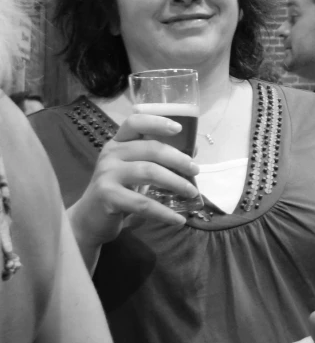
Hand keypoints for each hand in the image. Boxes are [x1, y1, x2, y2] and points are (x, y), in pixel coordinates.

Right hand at [70, 113, 199, 248]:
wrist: (90, 219)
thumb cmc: (119, 190)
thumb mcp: (137, 170)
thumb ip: (159, 159)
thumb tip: (193, 150)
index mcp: (118, 143)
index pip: (135, 123)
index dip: (157, 122)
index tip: (178, 128)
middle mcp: (111, 154)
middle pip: (150, 149)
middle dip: (178, 159)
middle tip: (195, 170)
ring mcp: (107, 174)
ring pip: (149, 172)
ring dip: (176, 182)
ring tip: (192, 192)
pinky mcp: (107, 196)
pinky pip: (142, 203)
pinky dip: (164, 212)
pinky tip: (178, 219)